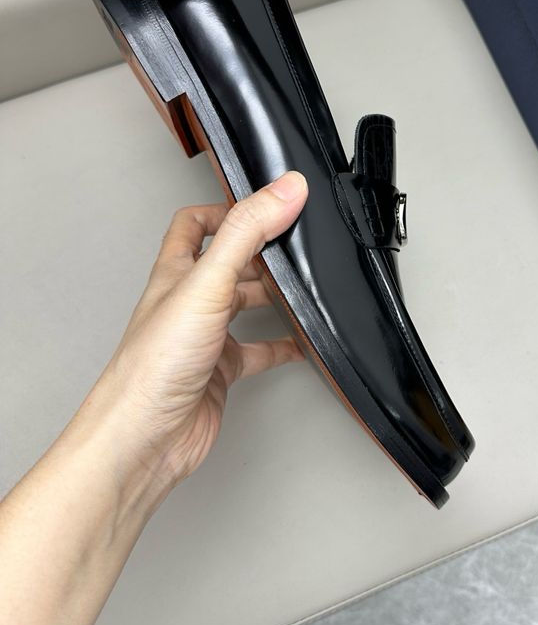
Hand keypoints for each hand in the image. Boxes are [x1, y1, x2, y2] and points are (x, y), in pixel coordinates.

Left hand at [80, 169, 308, 496]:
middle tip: (295, 244)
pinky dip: (282, 345)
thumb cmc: (155, 364)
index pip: (194, 224)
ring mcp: (205, 338)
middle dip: (261, 252)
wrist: (145, 436)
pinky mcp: (221, 372)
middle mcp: (188, 302)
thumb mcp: (208, 282)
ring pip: (243, 306)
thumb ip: (248, 232)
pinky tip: (302, 344)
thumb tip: (285, 188)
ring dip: (273, 296)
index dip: (224, 209)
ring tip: (305, 287)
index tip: (263, 205)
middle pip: (226, 264)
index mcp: (176, 273)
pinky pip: (258, 352)